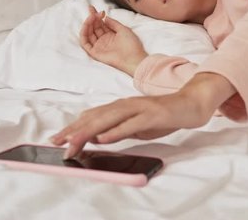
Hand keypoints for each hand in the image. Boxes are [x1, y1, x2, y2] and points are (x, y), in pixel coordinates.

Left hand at [50, 72, 236, 158]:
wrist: (190, 104)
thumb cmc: (163, 116)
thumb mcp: (137, 126)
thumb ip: (117, 130)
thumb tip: (96, 137)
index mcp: (121, 107)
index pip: (92, 116)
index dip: (73, 127)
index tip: (57, 138)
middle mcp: (126, 105)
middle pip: (95, 117)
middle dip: (74, 130)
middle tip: (57, 142)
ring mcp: (139, 108)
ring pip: (108, 119)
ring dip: (88, 131)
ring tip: (72, 142)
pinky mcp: (151, 114)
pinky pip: (131, 124)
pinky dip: (115, 131)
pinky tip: (103, 138)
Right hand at [80, 5, 146, 75]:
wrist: (133, 58)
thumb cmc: (132, 45)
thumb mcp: (124, 29)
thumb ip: (113, 23)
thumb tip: (105, 18)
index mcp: (111, 35)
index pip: (101, 24)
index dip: (97, 16)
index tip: (97, 10)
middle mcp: (104, 40)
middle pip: (94, 28)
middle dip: (92, 18)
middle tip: (93, 11)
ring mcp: (99, 46)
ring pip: (88, 34)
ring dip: (88, 24)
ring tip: (91, 17)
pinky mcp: (95, 53)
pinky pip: (85, 43)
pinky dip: (83, 34)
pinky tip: (86, 25)